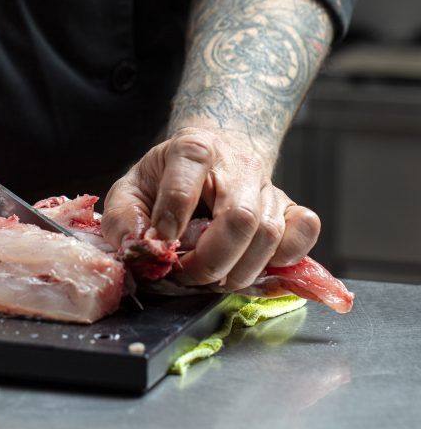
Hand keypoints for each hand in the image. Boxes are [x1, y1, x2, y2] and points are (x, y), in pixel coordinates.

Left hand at [102, 127, 320, 290]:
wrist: (213, 156)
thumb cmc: (167, 179)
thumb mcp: (131, 189)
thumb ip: (124, 218)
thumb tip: (136, 248)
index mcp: (193, 149)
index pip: (188, 177)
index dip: (173, 215)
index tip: (162, 243)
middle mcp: (237, 164)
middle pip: (239, 218)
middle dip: (211, 260)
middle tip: (188, 276)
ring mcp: (267, 185)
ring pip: (269, 233)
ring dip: (239, 270)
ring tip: (213, 278)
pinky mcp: (289, 204)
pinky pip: (304, 229)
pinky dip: (285, 256)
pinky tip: (255, 266)